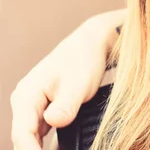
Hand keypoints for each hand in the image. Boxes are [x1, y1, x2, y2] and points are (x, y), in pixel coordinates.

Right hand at [10, 9, 124, 149]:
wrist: (91, 45)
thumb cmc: (83, 60)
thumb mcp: (78, 84)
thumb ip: (65, 105)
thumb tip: (53, 122)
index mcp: (27, 95)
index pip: (22, 133)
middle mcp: (25, 102)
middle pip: (24, 138)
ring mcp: (34, 106)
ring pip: (33, 137)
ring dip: (41, 148)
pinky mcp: (45, 108)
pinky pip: (42, 132)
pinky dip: (48, 143)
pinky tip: (61, 148)